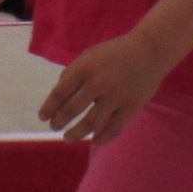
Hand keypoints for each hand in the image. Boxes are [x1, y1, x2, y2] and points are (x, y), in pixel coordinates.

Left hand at [39, 31, 170, 142]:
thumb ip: (73, 72)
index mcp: (84, 68)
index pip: (60, 93)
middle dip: (59, 122)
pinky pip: (114, 128)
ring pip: (90, 123)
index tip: (43, 117)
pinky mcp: (131, 107)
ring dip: (76, 133)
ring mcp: (115, 97)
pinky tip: (94, 141)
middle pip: (72, 110)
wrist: (149, 50)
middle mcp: (97, 84)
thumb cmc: (116, 52)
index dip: (49, 108)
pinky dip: (102, 138)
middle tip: (55, 127)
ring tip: (68, 137)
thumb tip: (60, 93)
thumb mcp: (89, 54)